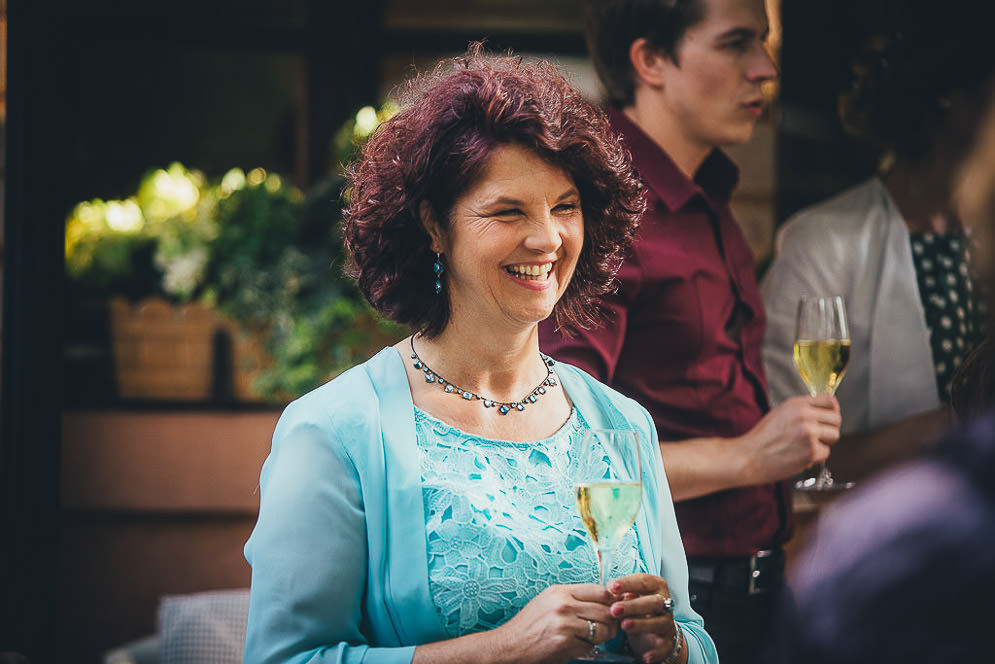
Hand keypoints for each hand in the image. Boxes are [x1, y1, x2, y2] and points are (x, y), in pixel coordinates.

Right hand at [489, 583, 615, 663]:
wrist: (510, 645)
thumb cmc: (530, 624)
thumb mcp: (549, 601)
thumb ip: (573, 598)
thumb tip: (603, 598)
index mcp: (560, 591)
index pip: (600, 591)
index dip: (612, 600)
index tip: (614, 607)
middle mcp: (564, 605)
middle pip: (605, 610)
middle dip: (612, 621)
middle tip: (610, 627)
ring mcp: (565, 624)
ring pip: (603, 630)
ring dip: (603, 636)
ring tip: (592, 638)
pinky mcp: (565, 643)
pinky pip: (590, 646)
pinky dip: (587, 648)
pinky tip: (576, 646)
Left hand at [607, 574, 680, 663]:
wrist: (654, 631)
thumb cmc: (638, 609)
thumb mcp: (630, 597)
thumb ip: (621, 593)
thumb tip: (608, 589)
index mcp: (656, 587)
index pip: (644, 581)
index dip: (629, 583)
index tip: (612, 587)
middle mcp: (665, 603)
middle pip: (652, 602)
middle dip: (633, 605)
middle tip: (614, 610)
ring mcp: (667, 623)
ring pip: (658, 622)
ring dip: (641, 624)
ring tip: (624, 626)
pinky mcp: (668, 642)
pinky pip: (663, 647)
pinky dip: (655, 652)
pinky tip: (646, 657)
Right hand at [740, 394, 841, 483]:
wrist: (748, 457)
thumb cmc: (761, 439)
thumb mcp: (780, 414)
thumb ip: (801, 411)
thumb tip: (823, 414)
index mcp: (796, 404)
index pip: (829, 399)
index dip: (833, 410)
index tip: (829, 418)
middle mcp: (804, 415)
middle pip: (836, 419)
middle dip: (830, 429)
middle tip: (818, 437)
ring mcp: (808, 433)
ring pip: (834, 436)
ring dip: (824, 444)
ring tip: (806, 447)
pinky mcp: (811, 451)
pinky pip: (825, 453)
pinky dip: (815, 458)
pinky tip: (798, 457)